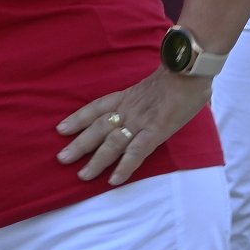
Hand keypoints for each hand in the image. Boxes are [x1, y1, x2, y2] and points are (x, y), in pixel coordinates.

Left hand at [57, 67, 213, 185]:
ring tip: (82, 175)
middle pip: (98, 128)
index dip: (78, 118)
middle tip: (61, 158)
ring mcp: (140, 121)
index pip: (96, 108)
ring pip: (112, 143)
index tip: (61, 129)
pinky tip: (114, 180)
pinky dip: (124, 167)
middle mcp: (128, 109)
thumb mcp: (154, 82)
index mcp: (127, 96)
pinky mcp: (155, 131)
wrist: (189, 69)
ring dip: (96, 160)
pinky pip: (136, 152)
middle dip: (79, 144)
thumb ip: (148, 95)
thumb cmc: (178, 74)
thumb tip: (157, 101)